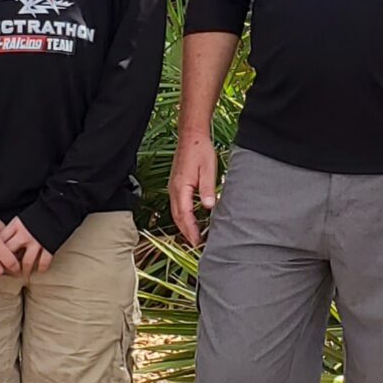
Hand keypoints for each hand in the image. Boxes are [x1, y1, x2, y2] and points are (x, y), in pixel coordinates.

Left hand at [1, 216, 52, 273]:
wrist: (56, 208)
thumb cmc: (38, 213)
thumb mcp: (20, 218)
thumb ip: (12, 229)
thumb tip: (2, 241)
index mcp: (16, 226)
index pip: (1, 241)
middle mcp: (24, 235)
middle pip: (10, 253)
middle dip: (7, 264)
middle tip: (7, 271)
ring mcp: (37, 242)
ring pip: (27, 262)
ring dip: (25, 270)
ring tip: (23, 275)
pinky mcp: (49, 246)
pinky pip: (44, 261)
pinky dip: (42, 268)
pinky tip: (40, 270)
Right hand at [169, 129, 217, 248]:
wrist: (191, 136)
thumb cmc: (200, 151)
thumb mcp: (208, 169)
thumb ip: (207, 188)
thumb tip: (208, 206)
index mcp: (181, 187)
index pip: (184, 215)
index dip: (191, 230)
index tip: (198, 242)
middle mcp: (174, 189)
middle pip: (177, 217)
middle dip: (186, 232)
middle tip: (196, 246)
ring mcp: (174, 187)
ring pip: (176, 212)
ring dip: (184, 226)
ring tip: (194, 237)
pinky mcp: (177, 185)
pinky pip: (178, 205)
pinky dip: (183, 216)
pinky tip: (191, 220)